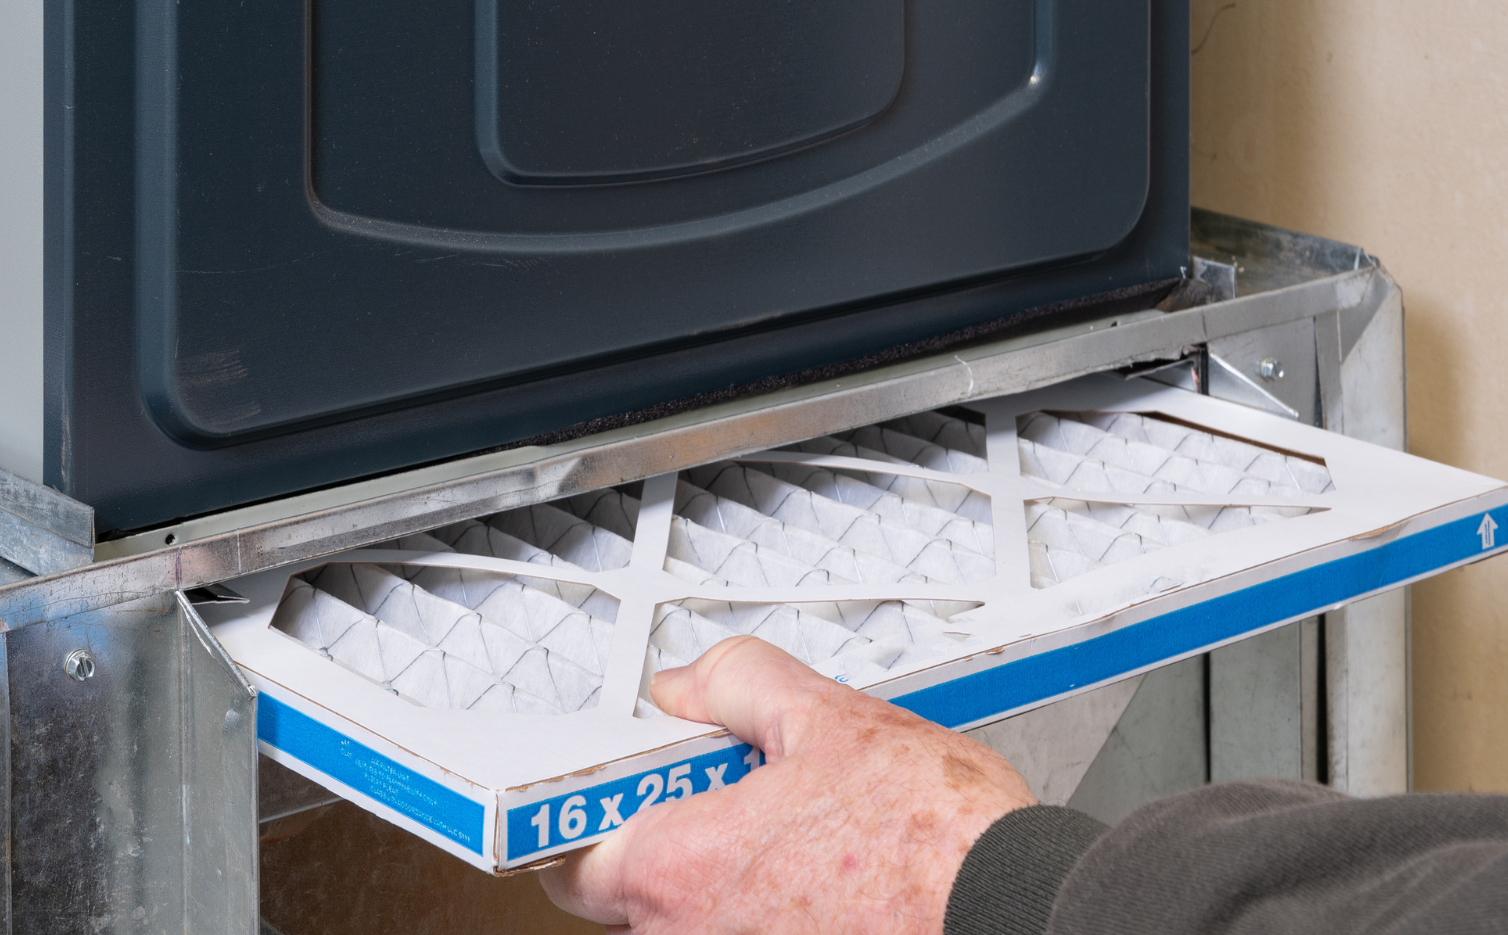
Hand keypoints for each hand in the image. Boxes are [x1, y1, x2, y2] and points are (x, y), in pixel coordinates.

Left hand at [538, 636, 1033, 933]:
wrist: (1022, 912)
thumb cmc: (938, 840)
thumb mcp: (826, 718)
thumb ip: (735, 685)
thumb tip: (687, 684)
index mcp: (679, 869)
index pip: (572, 863)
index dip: (596, 821)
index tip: (628, 794)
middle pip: (638, 899)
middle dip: (679, 847)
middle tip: (741, 800)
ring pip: (700, 927)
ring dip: (733, 888)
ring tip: (807, 842)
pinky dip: (776, 918)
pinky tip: (833, 888)